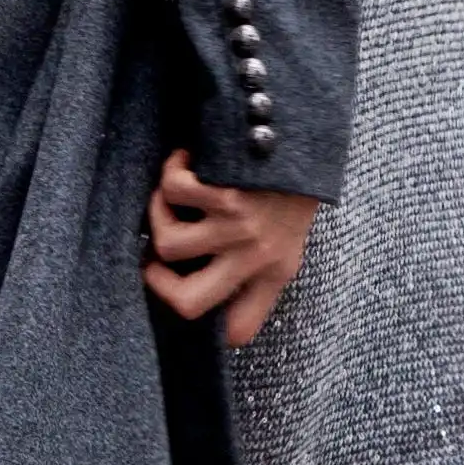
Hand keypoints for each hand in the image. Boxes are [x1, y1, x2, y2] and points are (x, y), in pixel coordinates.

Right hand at [144, 147, 318, 347]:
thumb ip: (256, 261)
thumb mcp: (288, 234)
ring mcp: (240, 230)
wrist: (307, 136)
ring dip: (158, 213)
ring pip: (168, 244)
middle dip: (157, 282)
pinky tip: (185, 159)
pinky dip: (171, 172)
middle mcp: (256, 258)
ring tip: (173, 190)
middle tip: (155, 257)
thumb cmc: (291, 183)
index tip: (192, 295)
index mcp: (275, 273)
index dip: (210, 328)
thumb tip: (199, 273)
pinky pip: (174, 194)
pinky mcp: (228, 197)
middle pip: (188, 302)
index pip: (240, 329)